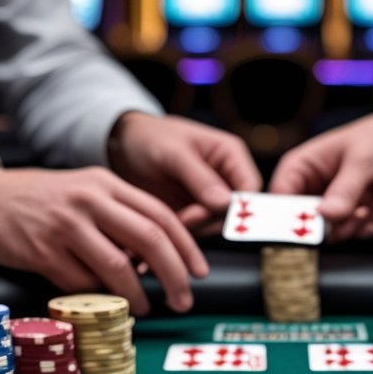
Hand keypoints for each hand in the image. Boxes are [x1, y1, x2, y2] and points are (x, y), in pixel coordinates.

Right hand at [0, 164, 208, 314]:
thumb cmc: (46, 201)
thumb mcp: (87, 192)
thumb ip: (121, 215)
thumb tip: (161, 256)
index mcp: (107, 183)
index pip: (161, 215)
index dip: (187, 247)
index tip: (200, 272)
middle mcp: (90, 200)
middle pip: (149, 239)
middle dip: (175, 274)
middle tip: (185, 299)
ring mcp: (65, 226)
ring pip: (118, 267)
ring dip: (138, 294)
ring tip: (145, 306)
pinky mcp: (43, 252)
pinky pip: (82, 283)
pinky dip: (99, 296)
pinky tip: (104, 300)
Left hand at [108, 113, 261, 233]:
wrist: (121, 146)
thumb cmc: (149, 138)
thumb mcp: (173, 153)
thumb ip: (200, 177)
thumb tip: (226, 204)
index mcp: (230, 155)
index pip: (251, 189)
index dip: (236, 206)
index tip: (207, 212)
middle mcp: (225, 178)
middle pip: (234, 213)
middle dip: (208, 220)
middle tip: (183, 218)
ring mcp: (209, 198)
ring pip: (214, 226)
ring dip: (193, 230)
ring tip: (168, 223)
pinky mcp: (192, 213)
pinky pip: (195, 231)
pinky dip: (180, 235)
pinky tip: (163, 232)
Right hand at [268, 110, 372, 241]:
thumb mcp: (363, 159)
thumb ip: (344, 189)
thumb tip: (325, 215)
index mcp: (301, 168)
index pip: (279, 199)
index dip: (286, 217)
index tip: (306, 226)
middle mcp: (311, 189)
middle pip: (300, 222)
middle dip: (323, 226)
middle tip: (344, 216)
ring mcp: (331, 206)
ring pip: (325, 234)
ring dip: (346, 228)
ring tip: (363, 210)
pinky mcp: (352, 218)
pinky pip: (348, 236)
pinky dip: (361, 230)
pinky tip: (371, 212)